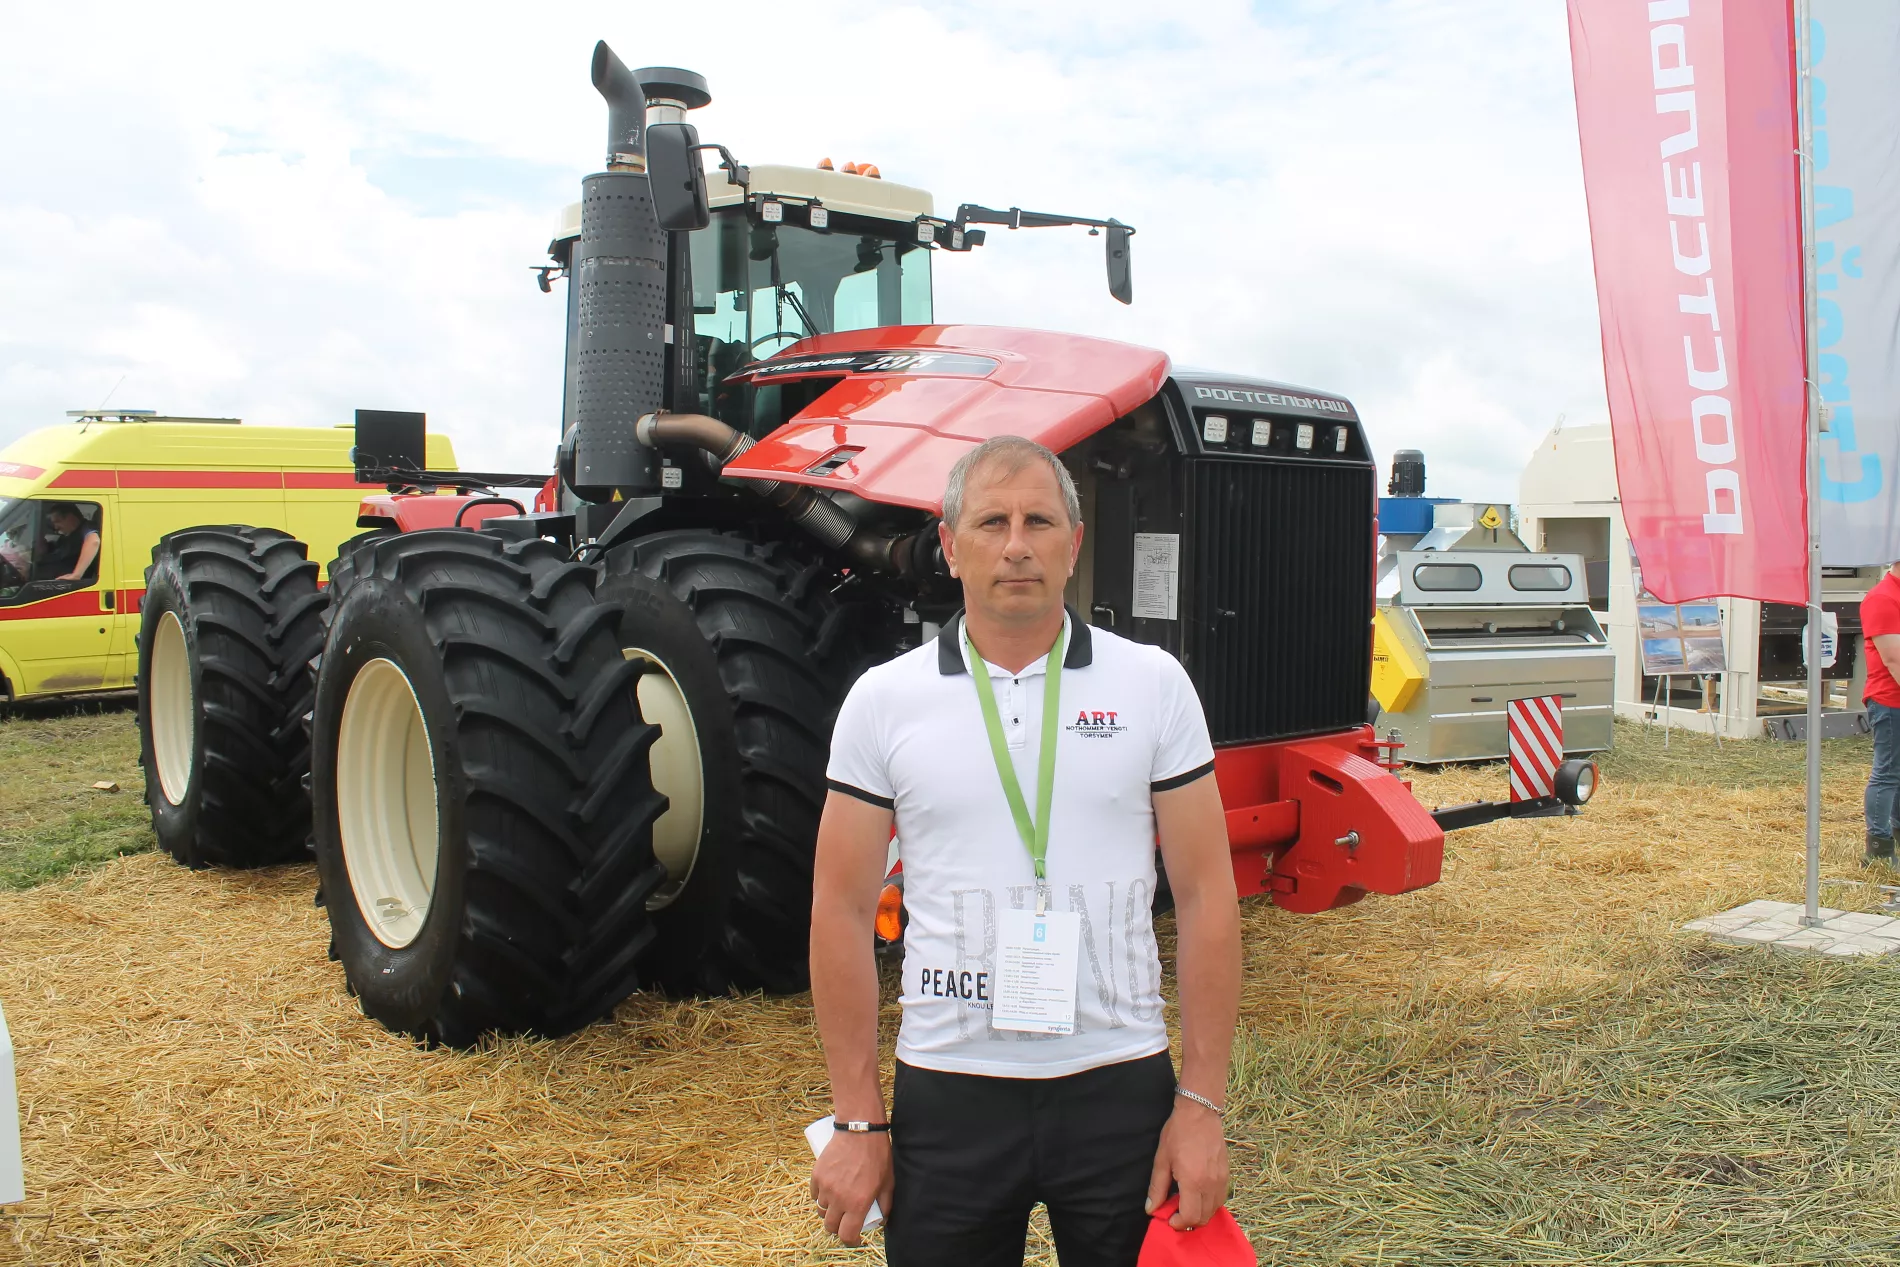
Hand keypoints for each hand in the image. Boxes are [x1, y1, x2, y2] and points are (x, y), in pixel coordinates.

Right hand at [810, 1128, 893, 1245]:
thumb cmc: (878, 1155)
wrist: (859, 1130)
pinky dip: (820, 1196)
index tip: (854, 1237)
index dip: (851, 1240)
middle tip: (845, 1219)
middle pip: (831, 1226)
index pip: (847, 1234)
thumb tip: (881, 1220)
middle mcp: (839, 1199)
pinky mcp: (817, 1175)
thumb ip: (886, 1204)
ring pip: (821, 1210)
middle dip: (838, 1227)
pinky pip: (814, 1194)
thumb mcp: (888, 1182)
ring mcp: (826, 1187)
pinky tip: (828, 1191)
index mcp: (857, 1204)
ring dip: (829, 1210)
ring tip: (837, 1202)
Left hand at [1146, 1099, 1229, 1230]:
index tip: (1169, 1218)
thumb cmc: (1178, 1133)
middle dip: (1189, 1221)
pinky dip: (1209, 1204)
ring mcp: (1221, 1180)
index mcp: (1193, 1181)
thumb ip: (1157, 1187)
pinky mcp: (1227, 1175)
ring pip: (1214, 1210)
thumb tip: (1151, 1209)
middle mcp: (1211, 1184)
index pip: (1190, 1216)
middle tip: (1175, 1212)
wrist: (1200, 1113)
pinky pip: (1220, 1199)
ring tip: (1186, 1203)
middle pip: (1204, 1218)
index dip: (1179, 1223)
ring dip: (1200, 1214)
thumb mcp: (1162, 1159)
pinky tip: (1198, 1194)